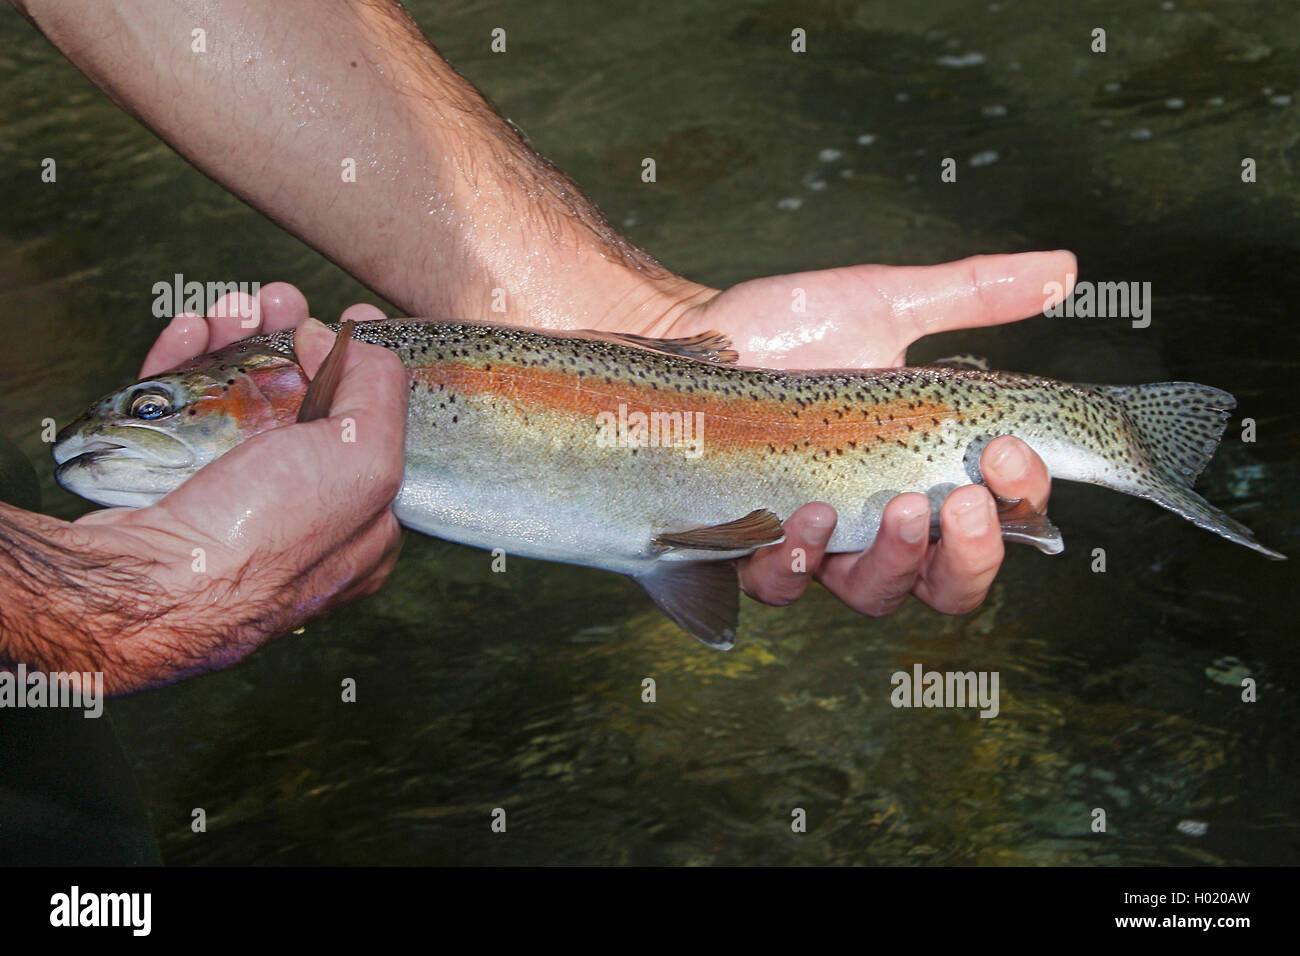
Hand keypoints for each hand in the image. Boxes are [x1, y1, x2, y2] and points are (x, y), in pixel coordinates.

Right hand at [75, 284, 406, 689]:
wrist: (151, 585)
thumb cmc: (269, 535)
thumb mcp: (364, 458)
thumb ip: (377, 390)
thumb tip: (345, 341)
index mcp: (366, 523)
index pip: (377, 429)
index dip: (365, 366)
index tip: (351, 317)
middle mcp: (306, 519)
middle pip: (305, 407)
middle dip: (293, 342)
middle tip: (280, 300)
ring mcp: (236, 508)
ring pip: (240, 405)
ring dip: (237, 344)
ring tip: (234, 307)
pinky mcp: (172, 497)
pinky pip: (181, 420)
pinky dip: (184, 369)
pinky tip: (190, 333)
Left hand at [659, 251, 1072, 616]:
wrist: (695, 336)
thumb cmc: (791, 326)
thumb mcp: (885, 304)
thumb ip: (972, 293)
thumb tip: (1063, 265)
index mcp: (926, 475)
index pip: (1001, 520)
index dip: (1020, 503)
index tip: (1006, 449)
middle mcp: (879, 522)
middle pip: (950, 585)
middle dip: (972, 554)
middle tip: (964, 501)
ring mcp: (819, 543)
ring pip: (874, 596)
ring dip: (893, 564)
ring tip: (892, 508)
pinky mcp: (753, 546)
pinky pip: (781, 585)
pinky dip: (797, 564)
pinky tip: (804, 518)